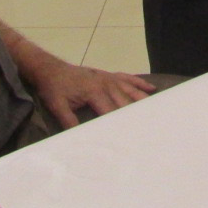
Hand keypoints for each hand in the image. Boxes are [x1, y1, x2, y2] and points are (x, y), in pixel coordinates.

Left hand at [24, 56, 155, 128]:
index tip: (132, 136)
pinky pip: (128, 78)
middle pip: (125, 101)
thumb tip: (79, 138)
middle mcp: (105, 83)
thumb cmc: (54, 88)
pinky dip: (139, 84)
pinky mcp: (108, 75)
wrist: (50, 69)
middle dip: (137, 114)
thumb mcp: (58, 106)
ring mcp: (108, 78)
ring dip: (143, 100)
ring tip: (156, 111)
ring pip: (130, 90)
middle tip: (151, 127)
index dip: (121, 124)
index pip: (111, 111)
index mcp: (94, 92)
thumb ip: (69, 122)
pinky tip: (151, 89)